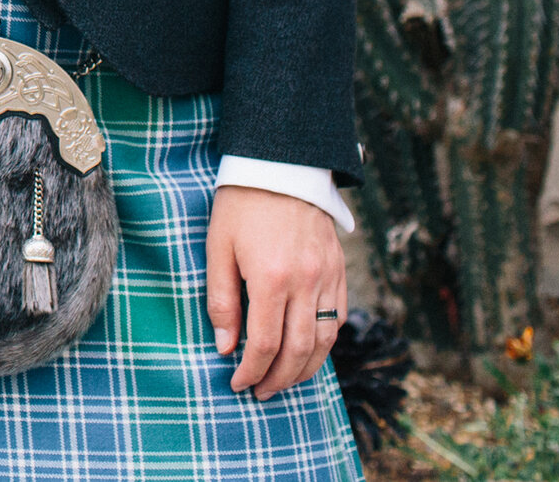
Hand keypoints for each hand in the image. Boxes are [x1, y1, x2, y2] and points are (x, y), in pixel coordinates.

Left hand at [206, 183, 345, 399]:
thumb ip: (222, 300)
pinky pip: (339, 317)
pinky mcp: (340, 269)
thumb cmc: (241, 205)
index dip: (251, 370)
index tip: (238, 383)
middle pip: (298, 350)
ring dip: (306, 369)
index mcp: (271, 277)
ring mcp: (328, 276)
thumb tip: (225, 346)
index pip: (265, 343)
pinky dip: (326, 342)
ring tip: (285, 381)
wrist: (282, 165)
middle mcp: (306, 282)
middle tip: (261, 392)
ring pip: (325, 340)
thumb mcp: (218, 248)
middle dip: (279, 379)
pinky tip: (309, 351)